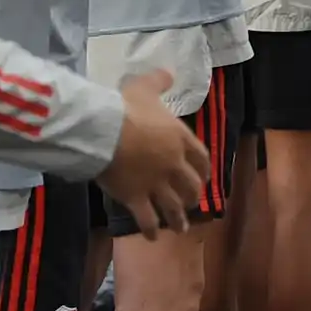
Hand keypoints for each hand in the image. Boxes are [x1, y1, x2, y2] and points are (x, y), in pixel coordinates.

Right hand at [98, 70, 208, 239]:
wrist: (105, 132)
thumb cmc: (126, 108)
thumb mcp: (145, 88)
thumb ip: (159, 81)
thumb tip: (168, 73)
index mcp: (180, 139)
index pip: (201, 158)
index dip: (204, 170)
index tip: (205, 177)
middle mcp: (173, 165)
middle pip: (190, 186)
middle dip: (193, 196)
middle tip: (192, 202)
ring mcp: (156, 184)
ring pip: (173, 207)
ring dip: (177, 219)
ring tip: (179, 228)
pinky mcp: (136, 198)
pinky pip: (146, 218)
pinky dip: (149, 229)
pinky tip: (151, 237)